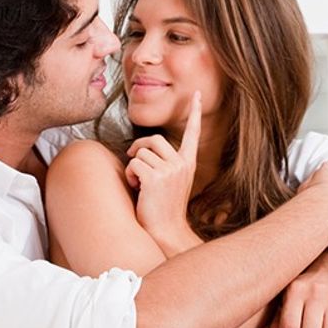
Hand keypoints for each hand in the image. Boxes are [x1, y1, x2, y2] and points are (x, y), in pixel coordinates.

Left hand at [125, 91, 201, 235]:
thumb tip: (140, 151)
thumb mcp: (172, 182)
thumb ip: (165, 164)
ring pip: (141, 153)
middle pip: (154, 139)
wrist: (166, 232)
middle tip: (133, 161)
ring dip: (134, 167)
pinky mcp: (156, 178)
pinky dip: (131, 175)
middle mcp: (182, 164)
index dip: (194, 112)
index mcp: (189, 163)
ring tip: (139, 184)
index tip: (196, 95)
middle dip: (139, 148)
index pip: (192, 132)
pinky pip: (134, 164)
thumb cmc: (164, 208)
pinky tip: (137, 188)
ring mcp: (171, 171)